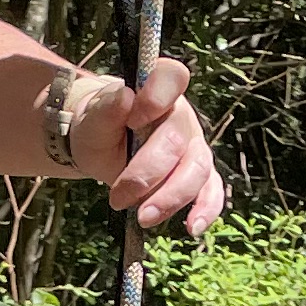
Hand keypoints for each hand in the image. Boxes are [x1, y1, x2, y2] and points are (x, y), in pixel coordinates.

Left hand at [80, 57, 223, 235]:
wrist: (102, 146)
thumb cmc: (100, 127)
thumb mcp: (93, 118)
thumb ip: (107, 108)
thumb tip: (125, 97)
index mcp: (159, 89)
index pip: (172, 78)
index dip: (157, 97)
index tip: (134, 120)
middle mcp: (181, 117)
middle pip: (177, 142)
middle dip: (147, 174)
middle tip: (118, 197)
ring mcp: (193, 147)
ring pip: (197, 170)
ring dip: (170, 197)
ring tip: (143, 217)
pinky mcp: (199, 175)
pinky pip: (212, 190)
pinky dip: (206, 209)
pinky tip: (193, 227)